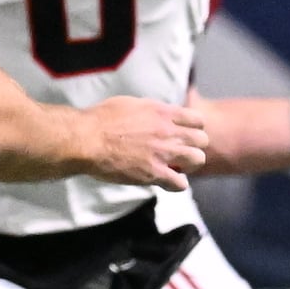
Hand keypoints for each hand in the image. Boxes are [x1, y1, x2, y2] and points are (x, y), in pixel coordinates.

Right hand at [82, 96, 210, 188]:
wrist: (87, 139)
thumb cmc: (101, 119)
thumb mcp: (131, 104)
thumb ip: (150, 110)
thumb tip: (157, 114)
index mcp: (162, 112)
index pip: (198, 119)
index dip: (193, 129)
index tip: (183, 135)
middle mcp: (168, 131)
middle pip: (202, 140)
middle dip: (193, 147)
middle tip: (179, 153)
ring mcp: (163, 152)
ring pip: (197, 160)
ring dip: (188, 165)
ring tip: (175, 168)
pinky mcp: (154, 173)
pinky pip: (180, 184)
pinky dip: (176, 185)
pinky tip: (166, 182)